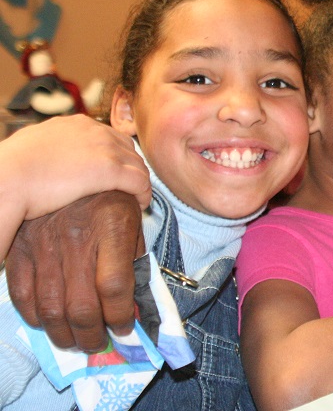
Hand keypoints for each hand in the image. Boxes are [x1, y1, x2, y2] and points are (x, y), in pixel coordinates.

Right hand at [0, 114, 150, 220]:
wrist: (6, 178)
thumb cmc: (11, 168)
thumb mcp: (33, 145)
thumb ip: (48, 146)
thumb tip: (43, 157)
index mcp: (77, 124)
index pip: (112, 137)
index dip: (119, 157)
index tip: (118, 173)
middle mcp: (95, 131)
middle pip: (129, 150)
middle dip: (132, 169)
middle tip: (131, 189)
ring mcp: (104, 149)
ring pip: (138, 166)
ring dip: (141, 183)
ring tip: (137, 199)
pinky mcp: (109, 170)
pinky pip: (140, 182)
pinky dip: (144, 194)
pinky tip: (141, 205)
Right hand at [6, 191, 144, 352]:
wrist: (71, 166)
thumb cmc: (110, 197)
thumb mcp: (132, 221)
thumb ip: (135, 260)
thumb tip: (134, 305)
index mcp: (111, 228)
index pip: (115, 286)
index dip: (121, 315)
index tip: (126, 326)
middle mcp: (76, 238)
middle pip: (82, 305)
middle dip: (92, 335)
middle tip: (99, 343)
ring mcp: (44, 245)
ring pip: (51, 308)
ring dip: (65, 334)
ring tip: (77, 341)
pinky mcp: (20, 248)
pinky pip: (22, 294)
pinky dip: (35, 317)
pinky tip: (49, 323)